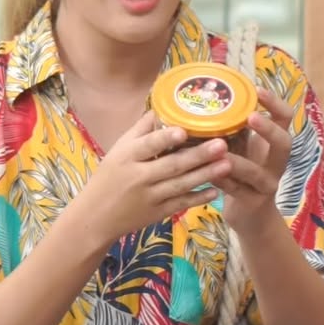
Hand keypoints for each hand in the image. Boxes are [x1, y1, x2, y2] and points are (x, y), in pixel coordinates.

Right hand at [81, 111, 231, 241]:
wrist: (96, 217)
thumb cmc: (108, 177)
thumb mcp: (118, 151)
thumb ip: (140, 131)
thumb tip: (160, 107)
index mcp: (127, 157)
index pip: (148, 145)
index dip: (166, 138)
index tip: (184, 131)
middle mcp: (138, 177)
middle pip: (172, 165)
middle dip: (198, 155)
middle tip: (222, 144)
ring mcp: (149, 197)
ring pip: (181, 185)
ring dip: (205, 175)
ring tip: (227, 164)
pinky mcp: (157, 213)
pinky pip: (181, 204)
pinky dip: (198, 198)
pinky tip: (215, 191)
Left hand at [217, 88, 292, 234]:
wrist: (250, 216)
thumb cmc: (241, 174)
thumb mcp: (241, 148)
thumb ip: (232, 129)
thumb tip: (207, 98)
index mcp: (273, 145)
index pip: (285, 118)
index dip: (275, 103)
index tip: (257, 89)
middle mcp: (276, 162)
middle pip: (284, 143)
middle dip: (268, 129)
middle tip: (251, 117)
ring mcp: (267, 184)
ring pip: (256, 172)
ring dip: (238, 162)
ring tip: (220, 153)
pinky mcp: (253, 202)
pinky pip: (237, 191)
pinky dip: (222, 181)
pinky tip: (208, 174)